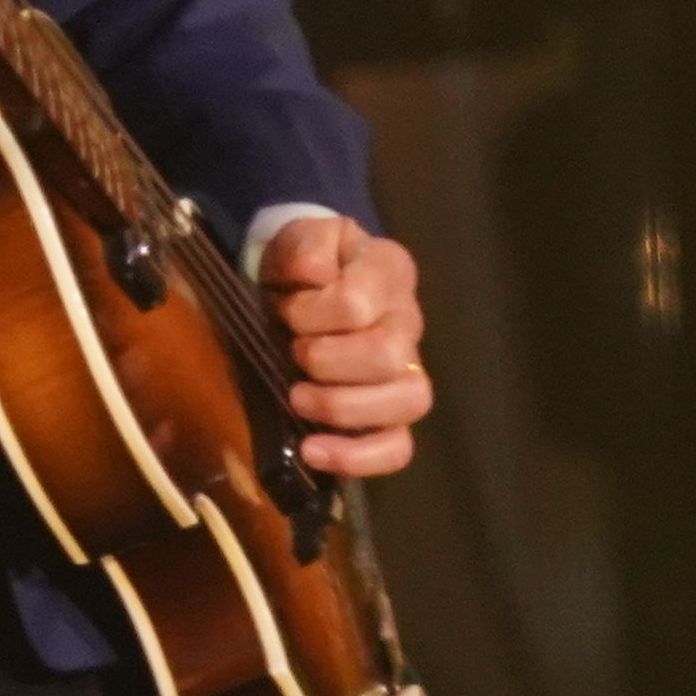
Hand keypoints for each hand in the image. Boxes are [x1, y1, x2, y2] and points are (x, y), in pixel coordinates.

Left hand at [257, 213, 432, 479]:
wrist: (306, 285)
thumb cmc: (307, 264)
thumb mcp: (300, 238)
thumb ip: (306, 246)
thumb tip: (315, 275)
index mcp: (390, 272)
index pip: (359, 303)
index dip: (314, 313)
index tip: (287, 310)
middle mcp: (409, 323)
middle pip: (389, 356)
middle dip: (326, 361)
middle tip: (293, 353)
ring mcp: (408, 372)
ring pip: (407, 402)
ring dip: (342, 407)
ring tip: (298, 399)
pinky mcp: (392, 415)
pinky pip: (398, 447)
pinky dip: (357, 457)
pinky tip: (312, 451)